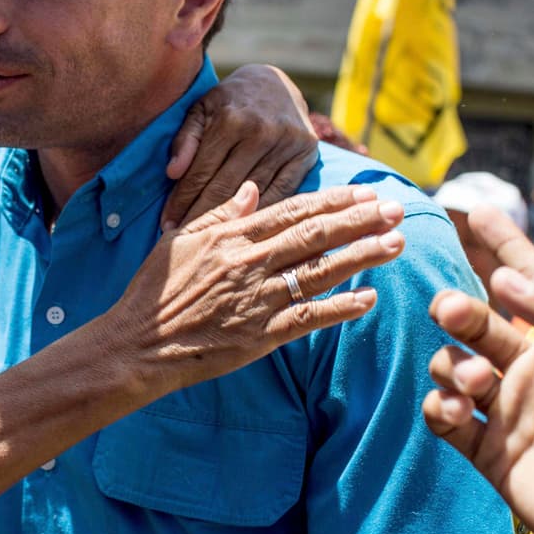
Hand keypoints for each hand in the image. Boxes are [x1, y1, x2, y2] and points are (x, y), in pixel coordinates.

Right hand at [117, 181, 404, 392]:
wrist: (137, 345)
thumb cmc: (154, 292)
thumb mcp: (180, 240)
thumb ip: (221, 214)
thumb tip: (253, 189)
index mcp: (232, 238)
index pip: (293, 211)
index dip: (333, 200)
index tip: (364, 192)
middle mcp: (249, 264)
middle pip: (316, 236)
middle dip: (361, 221)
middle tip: (396, 208)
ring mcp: (257, 300)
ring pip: (321, 272)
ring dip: (363, 257)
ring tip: (396, 243)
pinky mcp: (261, 336)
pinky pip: (309, 318)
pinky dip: (341, 308)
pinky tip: (369, 298)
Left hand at [161, 65, 316, 229]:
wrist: (277, 84)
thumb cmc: (231, 101)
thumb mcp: (202, 108)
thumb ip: (185, 138)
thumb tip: (172, 172)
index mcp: (231, 119)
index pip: (200, 171)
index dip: (181, 200)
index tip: (165, 224)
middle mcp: (261, 132)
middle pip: (224, 188)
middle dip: (199, 216)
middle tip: (181, 240)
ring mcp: (286, 145)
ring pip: (251, 195)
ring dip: (227, 221)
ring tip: (207, 240)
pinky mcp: (306, 155)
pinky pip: (281, 194)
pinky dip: (261, 213)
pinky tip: (243, 229)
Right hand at [421, 207, 533, 533]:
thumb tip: (504, 280)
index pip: (528, 282)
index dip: (500, 245)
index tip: (467, 209)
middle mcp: (533, 372)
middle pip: (477, 322)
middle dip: (456, 308)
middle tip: (449, 308)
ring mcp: (508, 414)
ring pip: (451, 367)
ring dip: (450, 365)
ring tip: (473, 386)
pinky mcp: (488, 456)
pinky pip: (443, 420)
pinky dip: (436, 409)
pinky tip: (450, 412)